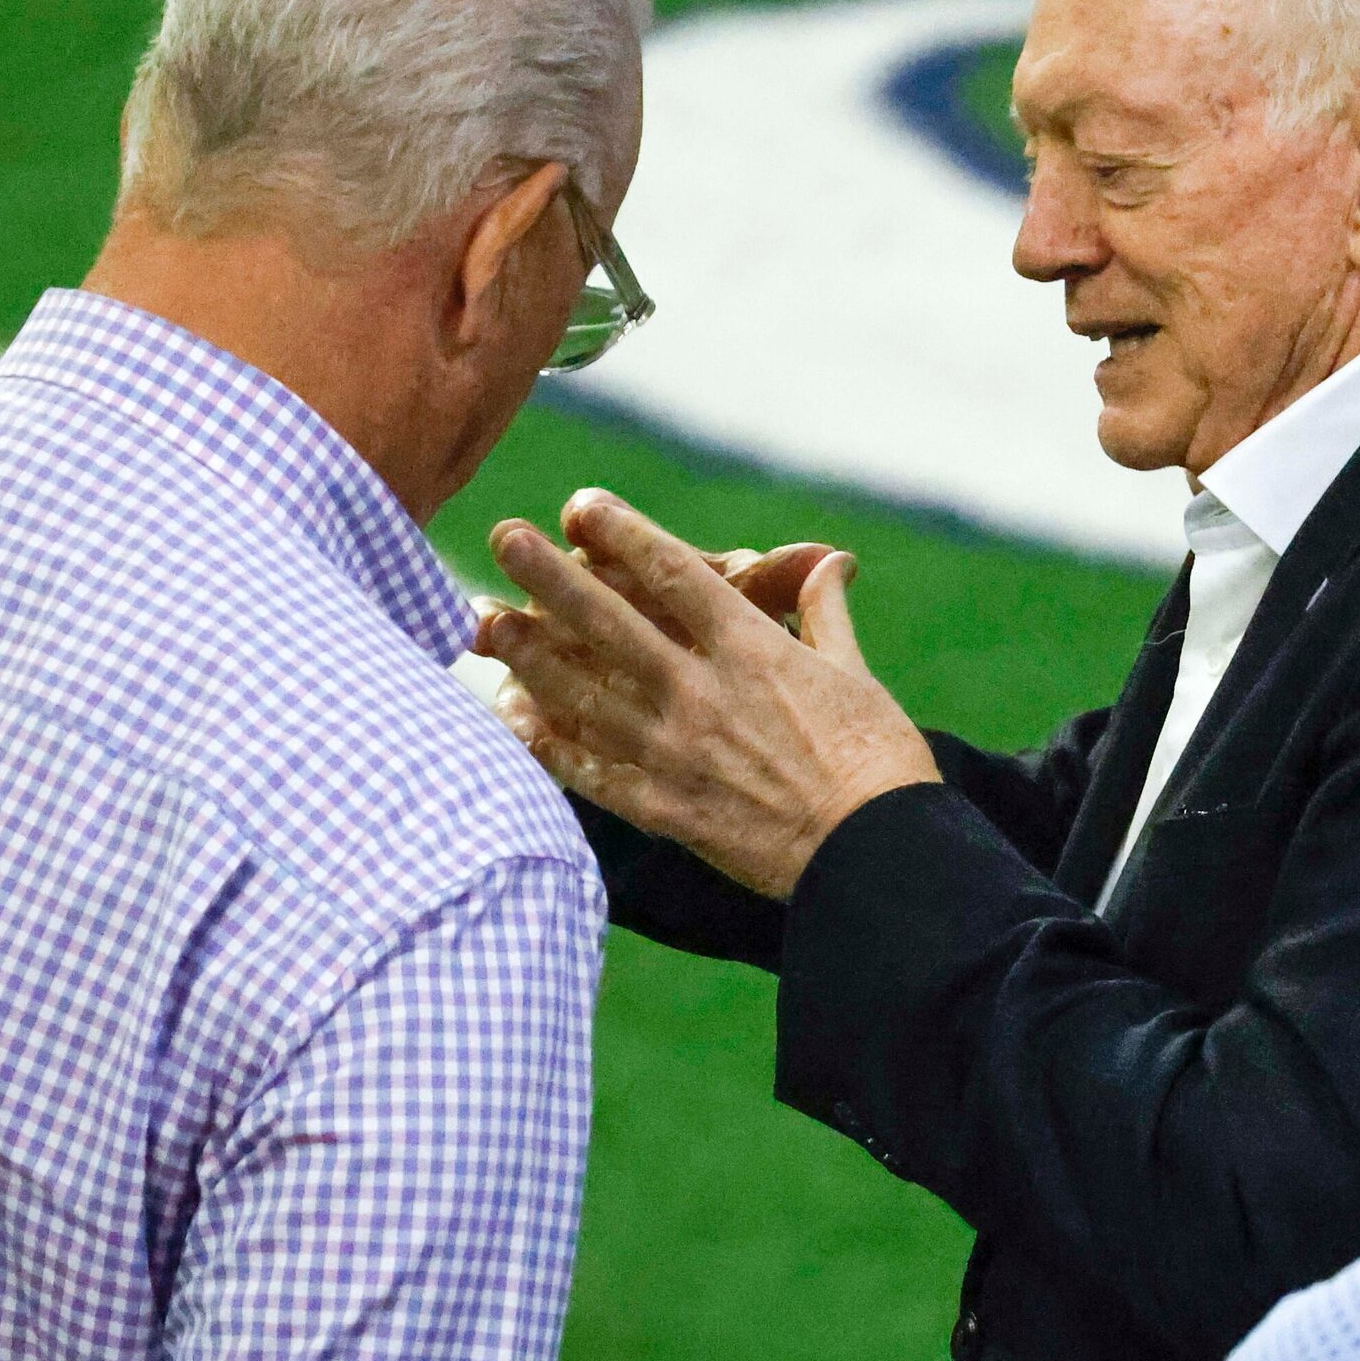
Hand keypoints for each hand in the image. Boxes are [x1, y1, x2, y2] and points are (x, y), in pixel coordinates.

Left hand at [474, 490, 938, 898]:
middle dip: (551, 577)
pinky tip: (507, 717)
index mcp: (752, 650)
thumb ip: (826, 611)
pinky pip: (592, 772)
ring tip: (481, 620)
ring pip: (583, 694)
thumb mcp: (856, 671)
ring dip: (527, 655)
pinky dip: (546, 743)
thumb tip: (829, 562)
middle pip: (609, 624)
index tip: (581, 505)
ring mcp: (677, 753)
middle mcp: (702, 693)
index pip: (674, 575)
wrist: (875, 855)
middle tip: (503, 536)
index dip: (623, 534)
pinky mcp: (667, 811)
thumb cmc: (878, 760)